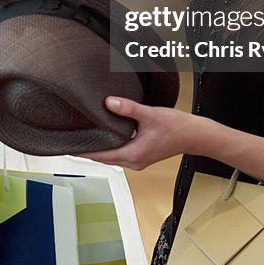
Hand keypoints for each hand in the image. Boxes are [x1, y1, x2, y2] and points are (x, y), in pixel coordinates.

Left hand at [78, 97, 194, 170]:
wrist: (195, 135)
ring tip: (85, 137)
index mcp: (133, 155)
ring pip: (111, 156)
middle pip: (103, 158)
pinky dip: (110, 147)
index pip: (100, 156)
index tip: (68, 147)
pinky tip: (105, 136)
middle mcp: (134, 161)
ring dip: (99, 149)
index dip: (83, 151)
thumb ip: (127, 108)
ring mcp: (138, 160)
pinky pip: (120, 153)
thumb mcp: (149, 114)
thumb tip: (108, 103)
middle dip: (87, 150)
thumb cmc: (177, 127)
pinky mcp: (142, 156)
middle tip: (71, 140)